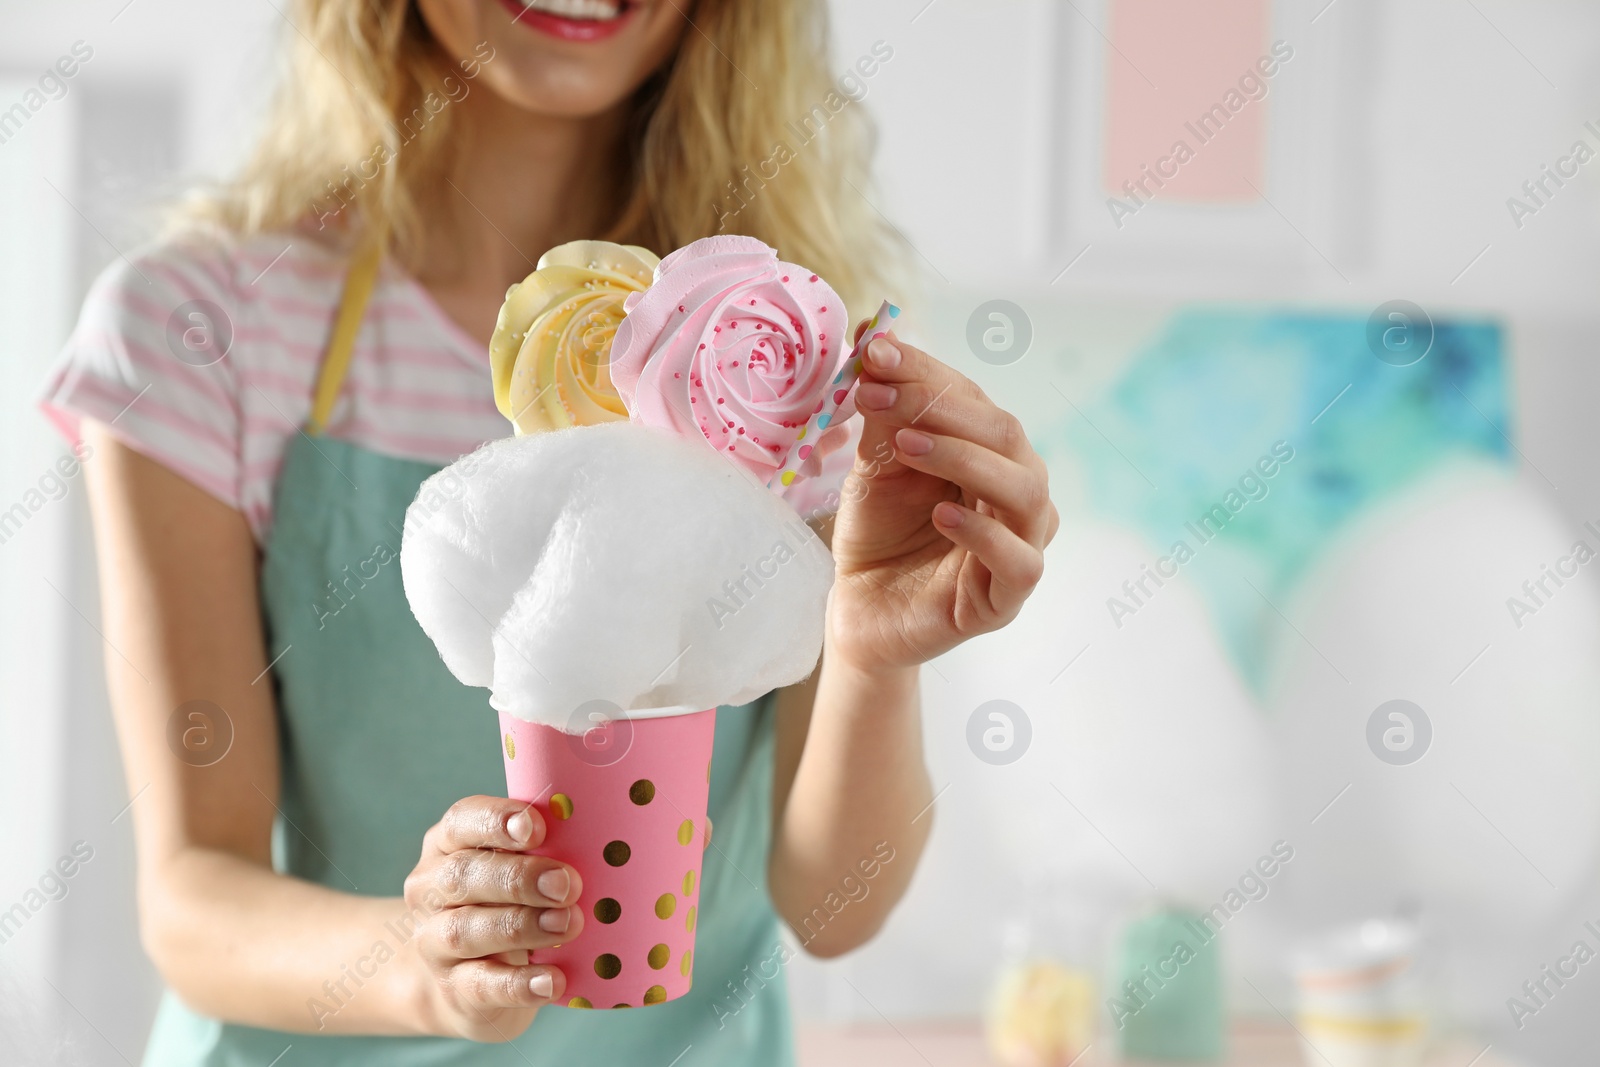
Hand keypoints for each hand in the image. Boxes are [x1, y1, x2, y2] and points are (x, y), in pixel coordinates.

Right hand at [402, 796, 583, 1040]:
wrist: (465, 984)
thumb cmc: (505, 905)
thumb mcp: (518, 870)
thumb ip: (543, 851)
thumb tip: (597, 841)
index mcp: (448, 846)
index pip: (461, 822)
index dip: (495, 821)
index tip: (535, 828)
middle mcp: (432, 890)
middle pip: (462, 875)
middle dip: (518, 877)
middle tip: (566, 885)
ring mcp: (435, 943)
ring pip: (465, 930)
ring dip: (520, 926)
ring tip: (567, 925)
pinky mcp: (454, 989)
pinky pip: (482, 986)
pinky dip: (520, 983)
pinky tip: (553, 980)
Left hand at [827, 329, 1057, 672]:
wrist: (860, 611)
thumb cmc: (878, 535)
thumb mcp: (876, 468)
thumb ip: (886, 419)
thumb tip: (880, 352)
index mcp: (994, 456)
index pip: (974, 400)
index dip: (927, 373)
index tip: (876, 353)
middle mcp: (1017, 494)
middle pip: (1007, 436)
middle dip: (942, 407)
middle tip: (881, 396)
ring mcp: (1020, 545)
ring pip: (1024, 491)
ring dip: (965, 458)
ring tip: (906, 446)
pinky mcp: (1007, 598)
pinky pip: (1020, 561)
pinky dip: (984, 532)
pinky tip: (942, 514)